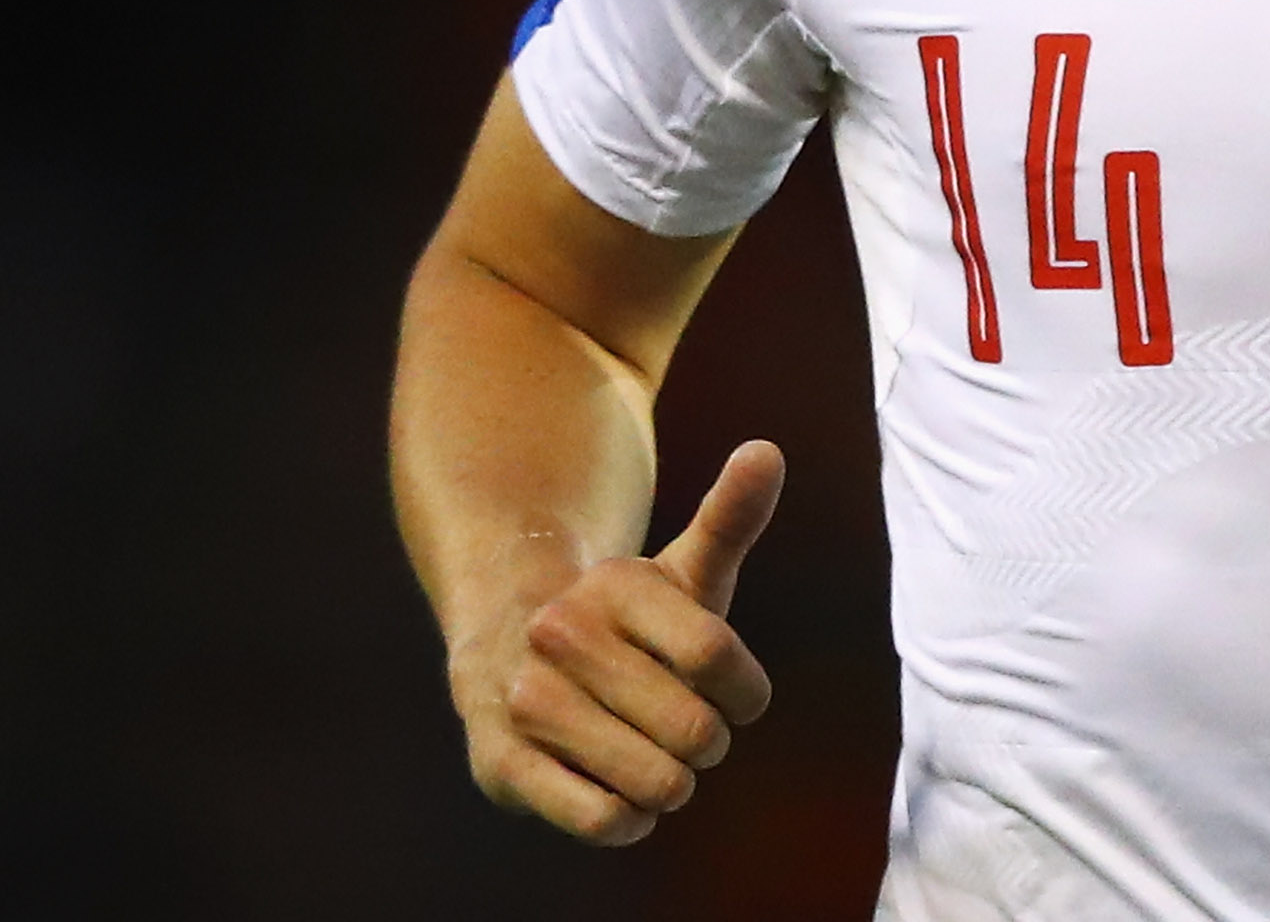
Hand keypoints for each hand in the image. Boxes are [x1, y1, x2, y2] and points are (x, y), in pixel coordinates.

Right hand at [450, 440, 781, 846]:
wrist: (505, 645)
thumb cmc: (624, 619)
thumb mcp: (680, 568)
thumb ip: (731, 517)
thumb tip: (768, 449)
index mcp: (616, 586)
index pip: (715, 653)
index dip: (748, 692)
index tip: (745, 700)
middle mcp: (561, 636)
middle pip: (691, 726)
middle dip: (710, 743)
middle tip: (694, 736)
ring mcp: (526, 701)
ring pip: (653, 778)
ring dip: (674, 784)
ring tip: (662, 766)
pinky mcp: (501, 764)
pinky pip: (599, 817)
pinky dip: (630, 820)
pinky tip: (628, 802)